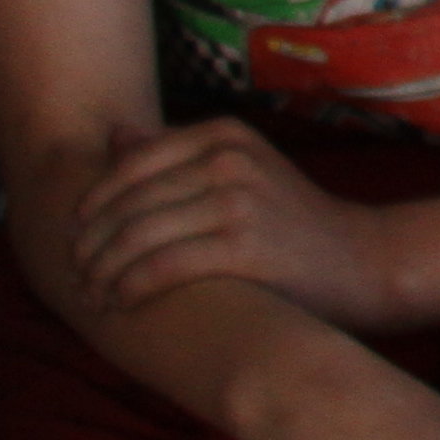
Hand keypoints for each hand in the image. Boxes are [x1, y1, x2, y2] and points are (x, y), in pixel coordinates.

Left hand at [78, 116, 405, 326]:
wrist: (364, 261)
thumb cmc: (293, 222)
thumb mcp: (243, 169)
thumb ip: (180, 154)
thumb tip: (116, 134)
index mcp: (224, 135)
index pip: (128, 167)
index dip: (90, 207)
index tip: (75, 240)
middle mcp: (229, 159)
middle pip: (127, 205)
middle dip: (89, 246)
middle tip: (76, 277)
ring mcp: (238, 200)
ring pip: (135, 237)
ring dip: (101, 273)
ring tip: (92, 297)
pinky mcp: (243, 246)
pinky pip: (159, 268)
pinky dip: (128, 289)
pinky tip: (119, 305)